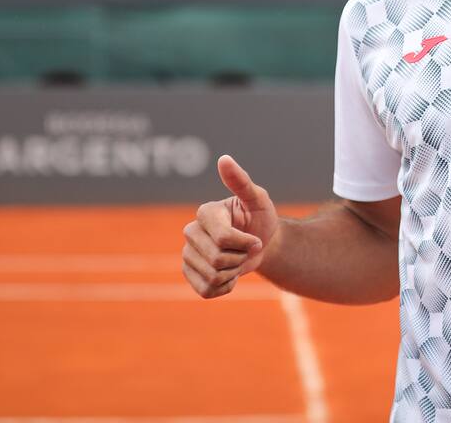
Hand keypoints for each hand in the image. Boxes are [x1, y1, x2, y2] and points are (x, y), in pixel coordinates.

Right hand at [181, 155, 278, 298]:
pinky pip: (206, 291)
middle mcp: (191, 232)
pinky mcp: (189, 273)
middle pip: (217, 260)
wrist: (262, 245)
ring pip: (212, 277)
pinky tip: (229, 275)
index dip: (246, 244)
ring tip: (237, 260)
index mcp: (206, 212)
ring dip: (234, 273)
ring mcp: (188, 253)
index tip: (256, 240)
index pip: (223, 239)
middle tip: (246, 250)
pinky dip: (225, 288)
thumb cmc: (261, 219)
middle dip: (240, 259)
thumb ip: (242, 182)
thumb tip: (224, 159)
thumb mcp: (258, 200)